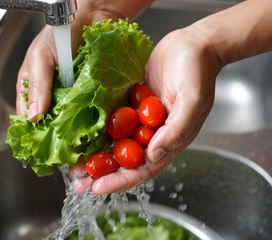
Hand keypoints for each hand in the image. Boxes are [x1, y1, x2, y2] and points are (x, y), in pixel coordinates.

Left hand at [72, 26, 222, 193]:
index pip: (143, 168)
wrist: (192, 45)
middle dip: (101, 174)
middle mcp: (152, 134)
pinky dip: (97, 130)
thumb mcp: (192, 103)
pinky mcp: (130, 104)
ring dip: (94, 155)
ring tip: (73, 166)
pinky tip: (80, 136)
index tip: (98, 187)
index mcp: (169, 140)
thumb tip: (154, 156)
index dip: (121, 180)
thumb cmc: (198, 73)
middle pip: (124, 161)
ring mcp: (139, 120)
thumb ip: (175, 132)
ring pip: (114, 143)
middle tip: (78, 183)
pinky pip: (111, 121)